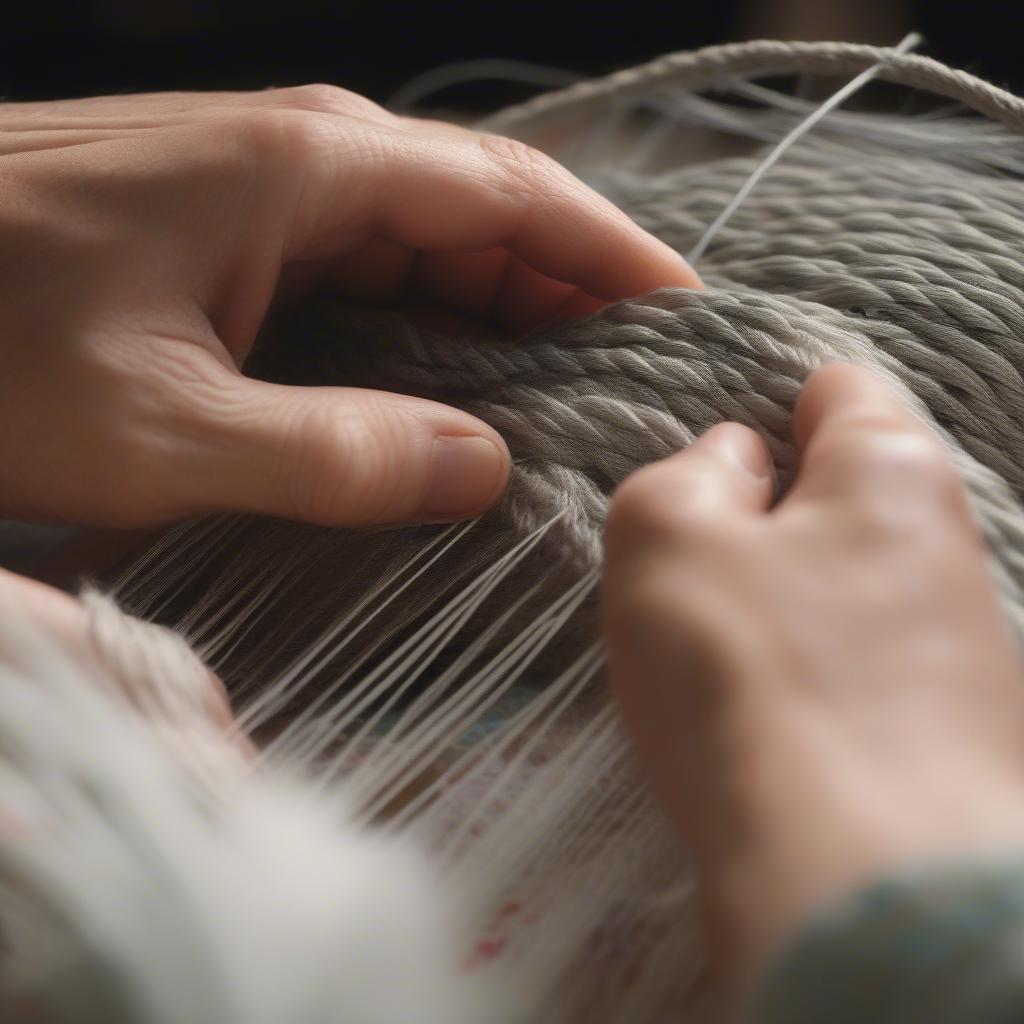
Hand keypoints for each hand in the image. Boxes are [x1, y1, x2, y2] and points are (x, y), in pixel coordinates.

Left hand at [0, 88, 697, 527]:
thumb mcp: (164, 430)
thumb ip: (335, 453)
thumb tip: (477, 468)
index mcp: (306, 172)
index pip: (511, 197)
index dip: (611, 252)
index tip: (687, 309)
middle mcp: (299, 159)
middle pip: (483, 212)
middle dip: (575, 284)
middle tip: (644, 369)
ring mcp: (260, 186)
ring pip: (427, 238)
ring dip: (506, 303)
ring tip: (575, 380)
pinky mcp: (227, 226)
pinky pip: (367, 263)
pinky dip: (433, 315)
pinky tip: (453, 373)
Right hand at [601, 364, 1023, 990]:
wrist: (861, 885)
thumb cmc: (749, 674)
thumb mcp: (666, 536)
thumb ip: (688, 472)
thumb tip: (737, 462)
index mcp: (893, 469)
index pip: (836, 389)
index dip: (761, 411)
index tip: (706, 473)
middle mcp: (950, 545)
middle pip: (840, 499)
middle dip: (763, 523)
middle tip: (691, 577)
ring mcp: (966, 647)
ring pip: (845, 590)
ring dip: (780, 609)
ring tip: (717, 662)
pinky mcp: (957, 734)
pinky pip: (860, 670)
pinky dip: (809, 680)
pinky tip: (765, 724)